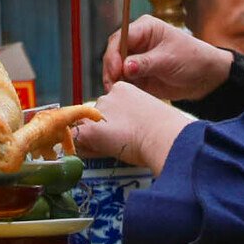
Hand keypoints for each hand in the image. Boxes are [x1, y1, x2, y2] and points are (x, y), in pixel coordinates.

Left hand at [74, 82, 195, 174]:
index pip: (108, 106)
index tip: (123, 132)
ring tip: (112, 150)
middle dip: (101, 130)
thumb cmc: (165, 129)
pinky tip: (97, 154)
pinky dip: (84, 149)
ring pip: (85, 127)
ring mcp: (97, 112)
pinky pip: (78, 140)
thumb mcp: (150, 113)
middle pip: (95, 115)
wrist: (164, 136)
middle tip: (116, 143)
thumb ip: (134, 115)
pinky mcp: (90, 130)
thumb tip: (127, 127)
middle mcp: (107, 96)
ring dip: (93, 139)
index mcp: (123, 89)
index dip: (112, 122)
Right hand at [101, 15, 232, 100]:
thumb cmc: (192, 59)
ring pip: (115, 68)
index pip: (120, 38)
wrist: (205, 77)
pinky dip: (121, 88)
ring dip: (114, 80)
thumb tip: (125, 67)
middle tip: (113, 84)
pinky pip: (123, 81)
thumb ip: (146, 63)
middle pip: (113, 53)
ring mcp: (135, 59)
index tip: (116, 70)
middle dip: (111, 69)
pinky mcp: (137, 75)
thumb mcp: (169, 59)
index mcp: (145, 28)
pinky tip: (124, 95)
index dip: (114, 54)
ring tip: (117, 91)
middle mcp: (137, 42)